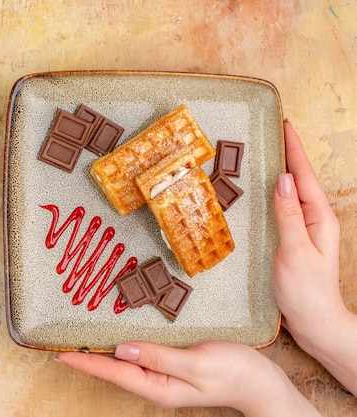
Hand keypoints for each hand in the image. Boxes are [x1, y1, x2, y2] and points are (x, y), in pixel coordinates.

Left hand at [55, 341, 319, 415]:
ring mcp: (162, 375)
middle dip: (86, 357)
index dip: (85, 362)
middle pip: (113, 369)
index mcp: (158, 386)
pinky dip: (122, 345)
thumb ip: (159, 357)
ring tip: (78, 338)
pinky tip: (115, 335)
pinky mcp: (170, 364)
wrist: (261, 382)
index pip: (113, 372)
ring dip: (101, 350)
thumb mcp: (197, 365)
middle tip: (59, 342)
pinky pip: (139, 355)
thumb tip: (122, 350)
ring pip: (124, 362)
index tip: (59, 352)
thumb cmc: (234, 373)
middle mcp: (155, 382)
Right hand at [273, 120, 356, 393]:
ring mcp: (304, 230)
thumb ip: (289, 214)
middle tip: (270, 133)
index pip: (304, 175)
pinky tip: (261, 194)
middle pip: (299, 179)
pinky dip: (272, 194)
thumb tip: (282, 179)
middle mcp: (314, 219)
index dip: (293, 149)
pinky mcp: (293, 240)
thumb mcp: (296, 250)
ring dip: (279, 172)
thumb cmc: (306, 290)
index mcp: (319, 217)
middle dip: (286, 154)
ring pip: (290, 193)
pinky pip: (282, 209)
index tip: (284, 125)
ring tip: (262, 156)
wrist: (314, 322)